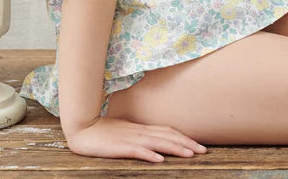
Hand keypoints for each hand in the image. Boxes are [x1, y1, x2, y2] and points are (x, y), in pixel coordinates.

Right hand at [64, 115, 207, 161]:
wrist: (84, 129)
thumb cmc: (105, 133)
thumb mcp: (127, 134)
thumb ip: (141, 137)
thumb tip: (157, 145)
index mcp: (143, 129)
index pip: (169, 132)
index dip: (184, 138)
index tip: (199, 146)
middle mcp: (140, 132)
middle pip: (168, 136)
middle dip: (187, 143)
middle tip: (203, 151)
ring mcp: (131, 139)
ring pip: (157, 143)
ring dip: (174, 148)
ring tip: (189, 154)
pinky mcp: (120, 147)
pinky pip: (137, 150)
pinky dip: (149, 154)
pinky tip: (159, 159)